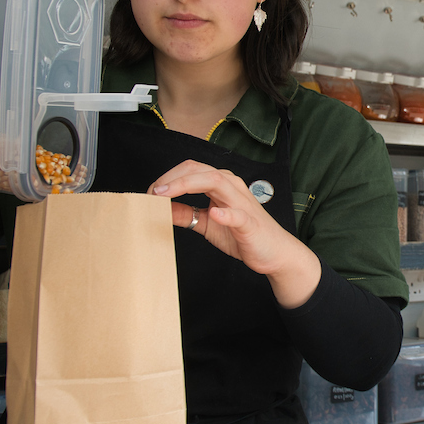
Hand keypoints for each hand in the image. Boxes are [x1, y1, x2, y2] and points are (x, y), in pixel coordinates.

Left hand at [149, 160, 320, 307]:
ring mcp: (242, 203)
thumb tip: (160, 208)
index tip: (149, 193)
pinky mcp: (250, 223)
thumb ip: (187, 214)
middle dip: (171, 178)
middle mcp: (232, 188)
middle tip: (151, 193)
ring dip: (187, 184)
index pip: (191, 170)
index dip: (167, 178)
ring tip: (165, 195)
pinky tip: (214, 213)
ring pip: (216, 182)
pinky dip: (226, 213)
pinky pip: (238, 215)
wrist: (275, 253)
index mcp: (221, 186)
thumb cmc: (244, 236)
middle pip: (199, 170)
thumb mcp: (208, 224)